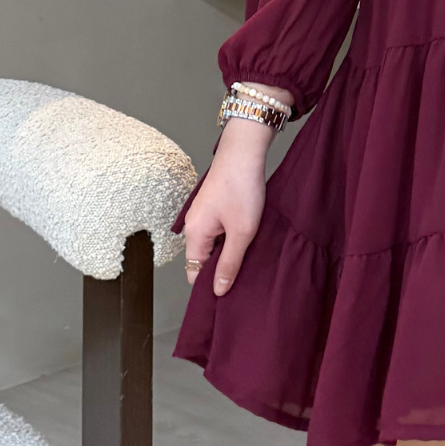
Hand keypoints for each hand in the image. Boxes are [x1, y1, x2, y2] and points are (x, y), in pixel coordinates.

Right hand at [183, 86, 291, 297]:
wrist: (244, 151)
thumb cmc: (241, 188)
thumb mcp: (241, 232)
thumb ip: (230, 263)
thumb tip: (218, 290)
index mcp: (194, 234)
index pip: (194, 272)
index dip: (210, 285)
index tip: (230, 294)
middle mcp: (194, 225)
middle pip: (203, 259)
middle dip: (222, 269)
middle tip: (245, 276)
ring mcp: (204, 215)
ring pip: (214, 245)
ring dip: (230, 251)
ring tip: (250, 255)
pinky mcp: (215, 207)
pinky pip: (220, 231)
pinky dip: (232, 237)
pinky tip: (249, 237)